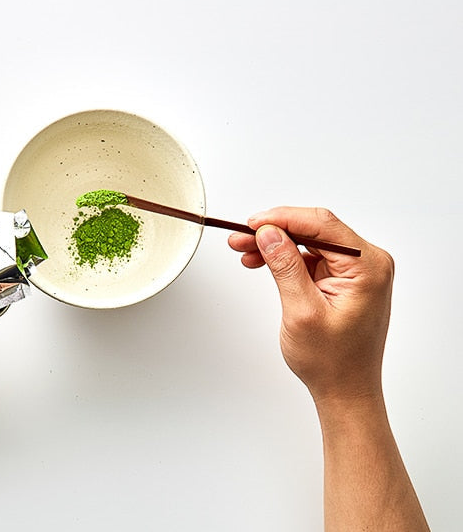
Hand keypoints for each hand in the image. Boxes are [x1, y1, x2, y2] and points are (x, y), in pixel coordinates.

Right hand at [228, 207, 394, 404]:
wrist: (344, 389)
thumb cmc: (332, 361)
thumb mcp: (302, 311)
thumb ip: (286, 267)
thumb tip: (269, 233)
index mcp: (367, 267)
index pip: (321, 225)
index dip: (283, 218)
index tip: (252, 223)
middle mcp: (366, 263)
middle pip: (314, 230)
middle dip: (274, 231)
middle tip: (240, 238)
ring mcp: (355, 271)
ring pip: (308, 243)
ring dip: (275, 245)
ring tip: (244, 250)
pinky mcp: (342, 280)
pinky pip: (310, 258)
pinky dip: (284, 259)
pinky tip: (261, 261)